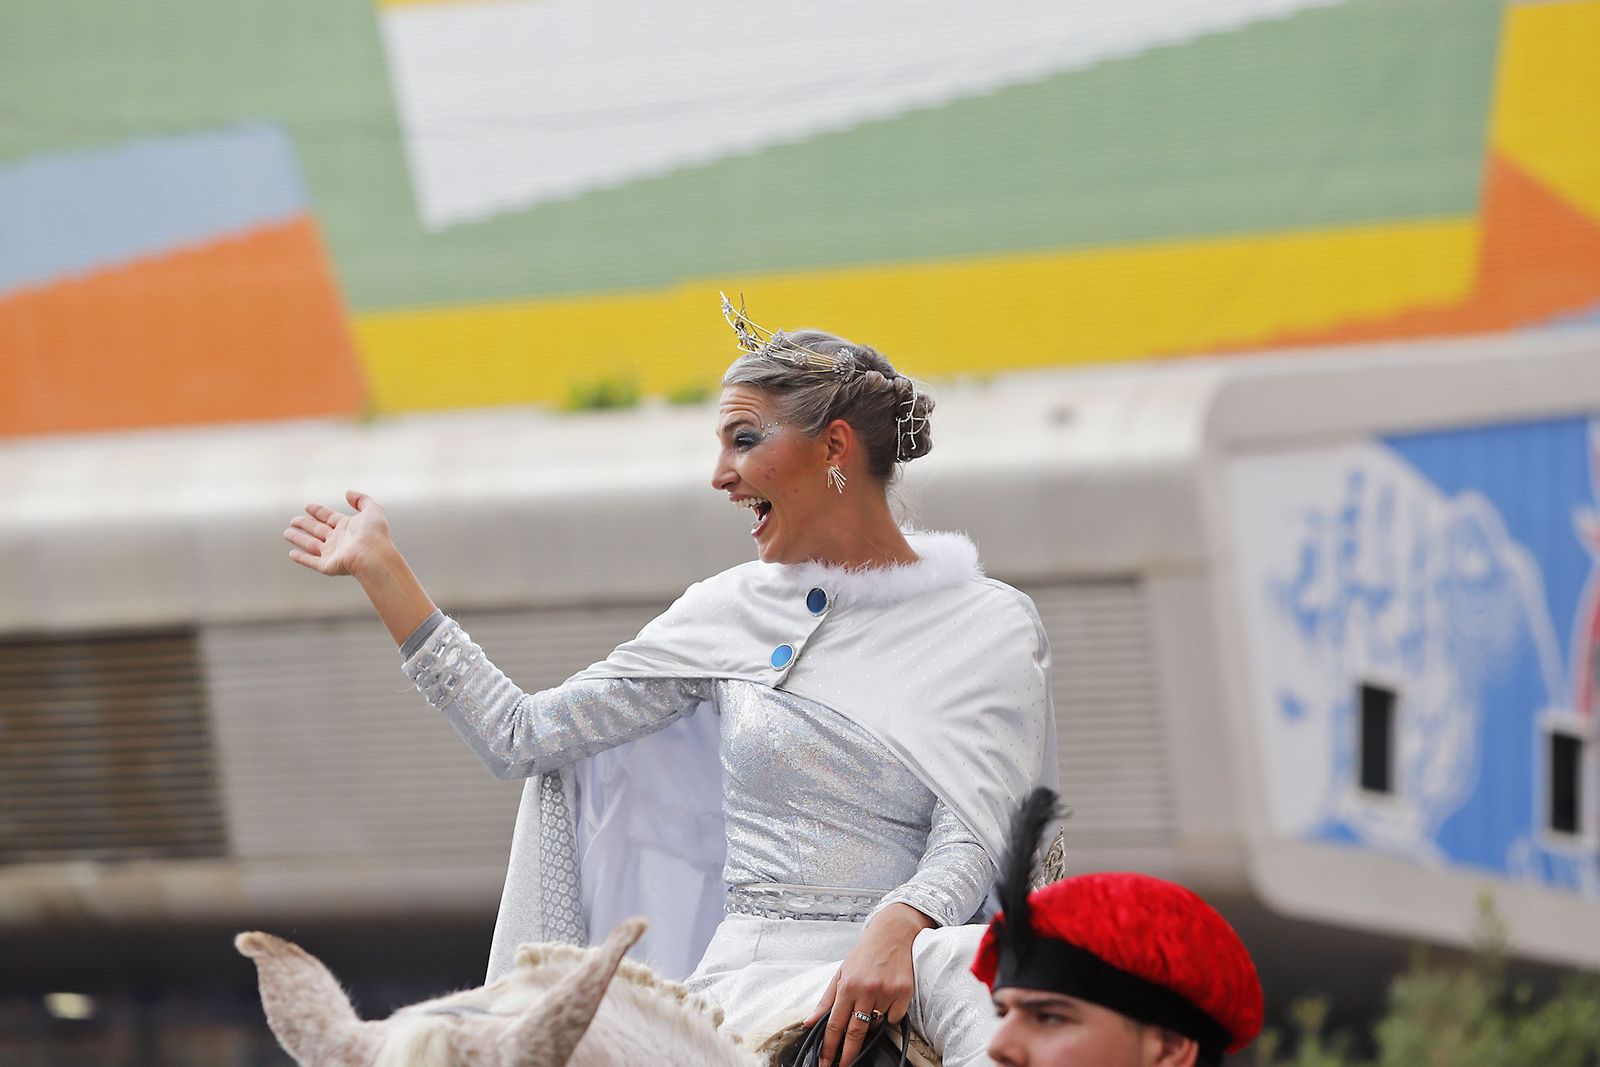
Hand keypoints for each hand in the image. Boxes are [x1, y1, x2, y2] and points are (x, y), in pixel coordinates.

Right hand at [283, 490, 392, 578]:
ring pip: (311, 545)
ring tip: (286, 533)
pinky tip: (292, 553)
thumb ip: (361, 500)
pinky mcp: (327, 565)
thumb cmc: (375, 534)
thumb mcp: (373, 510)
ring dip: (298, 539)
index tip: (307, 506)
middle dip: (305, 524)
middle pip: (318, 530)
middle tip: (293, 520)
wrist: (374, 555)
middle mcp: (339, 540)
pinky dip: (301, 558)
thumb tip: (348, 493)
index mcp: (348, 527)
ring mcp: (333, 553)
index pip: (329, 517)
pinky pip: (311, 561)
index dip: (318, 512)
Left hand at [803, 904, 931, 1065]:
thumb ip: (825, 1000)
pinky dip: (889, 1015)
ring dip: (871, 1026)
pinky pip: (894, 1018)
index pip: (835, 1024)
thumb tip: (809, 1022)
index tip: (825, 1062)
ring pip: (877, 1025)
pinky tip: (886, 1000)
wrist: (892, 933)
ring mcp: (887, 992)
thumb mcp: (840, 973)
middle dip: (847, 1054)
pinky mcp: (904, 993)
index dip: (829, 1047)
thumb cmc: (864, 954)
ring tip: (870, 1008)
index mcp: (847, 985)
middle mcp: (866, 989)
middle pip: (855, 1032)